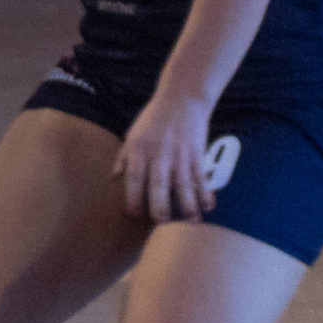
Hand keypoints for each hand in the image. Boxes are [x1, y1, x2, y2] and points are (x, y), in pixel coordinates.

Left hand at [117, 89, 216, 222]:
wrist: (181, 99)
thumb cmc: (153, 118)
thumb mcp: (132, 134)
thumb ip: (124, 157)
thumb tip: (114, 178)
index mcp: (139, 150)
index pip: (133, 178)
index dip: (132, 197)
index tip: (133, 213)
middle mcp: (159, 155)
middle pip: (158, 185)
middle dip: (160, 206)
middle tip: (161, 223)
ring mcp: (179, 155)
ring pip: (183, 185)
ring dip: (188, 205)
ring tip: (190, 221)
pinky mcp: (197, 154)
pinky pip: (201, 177)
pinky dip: (206, 193)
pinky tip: (208, 207)